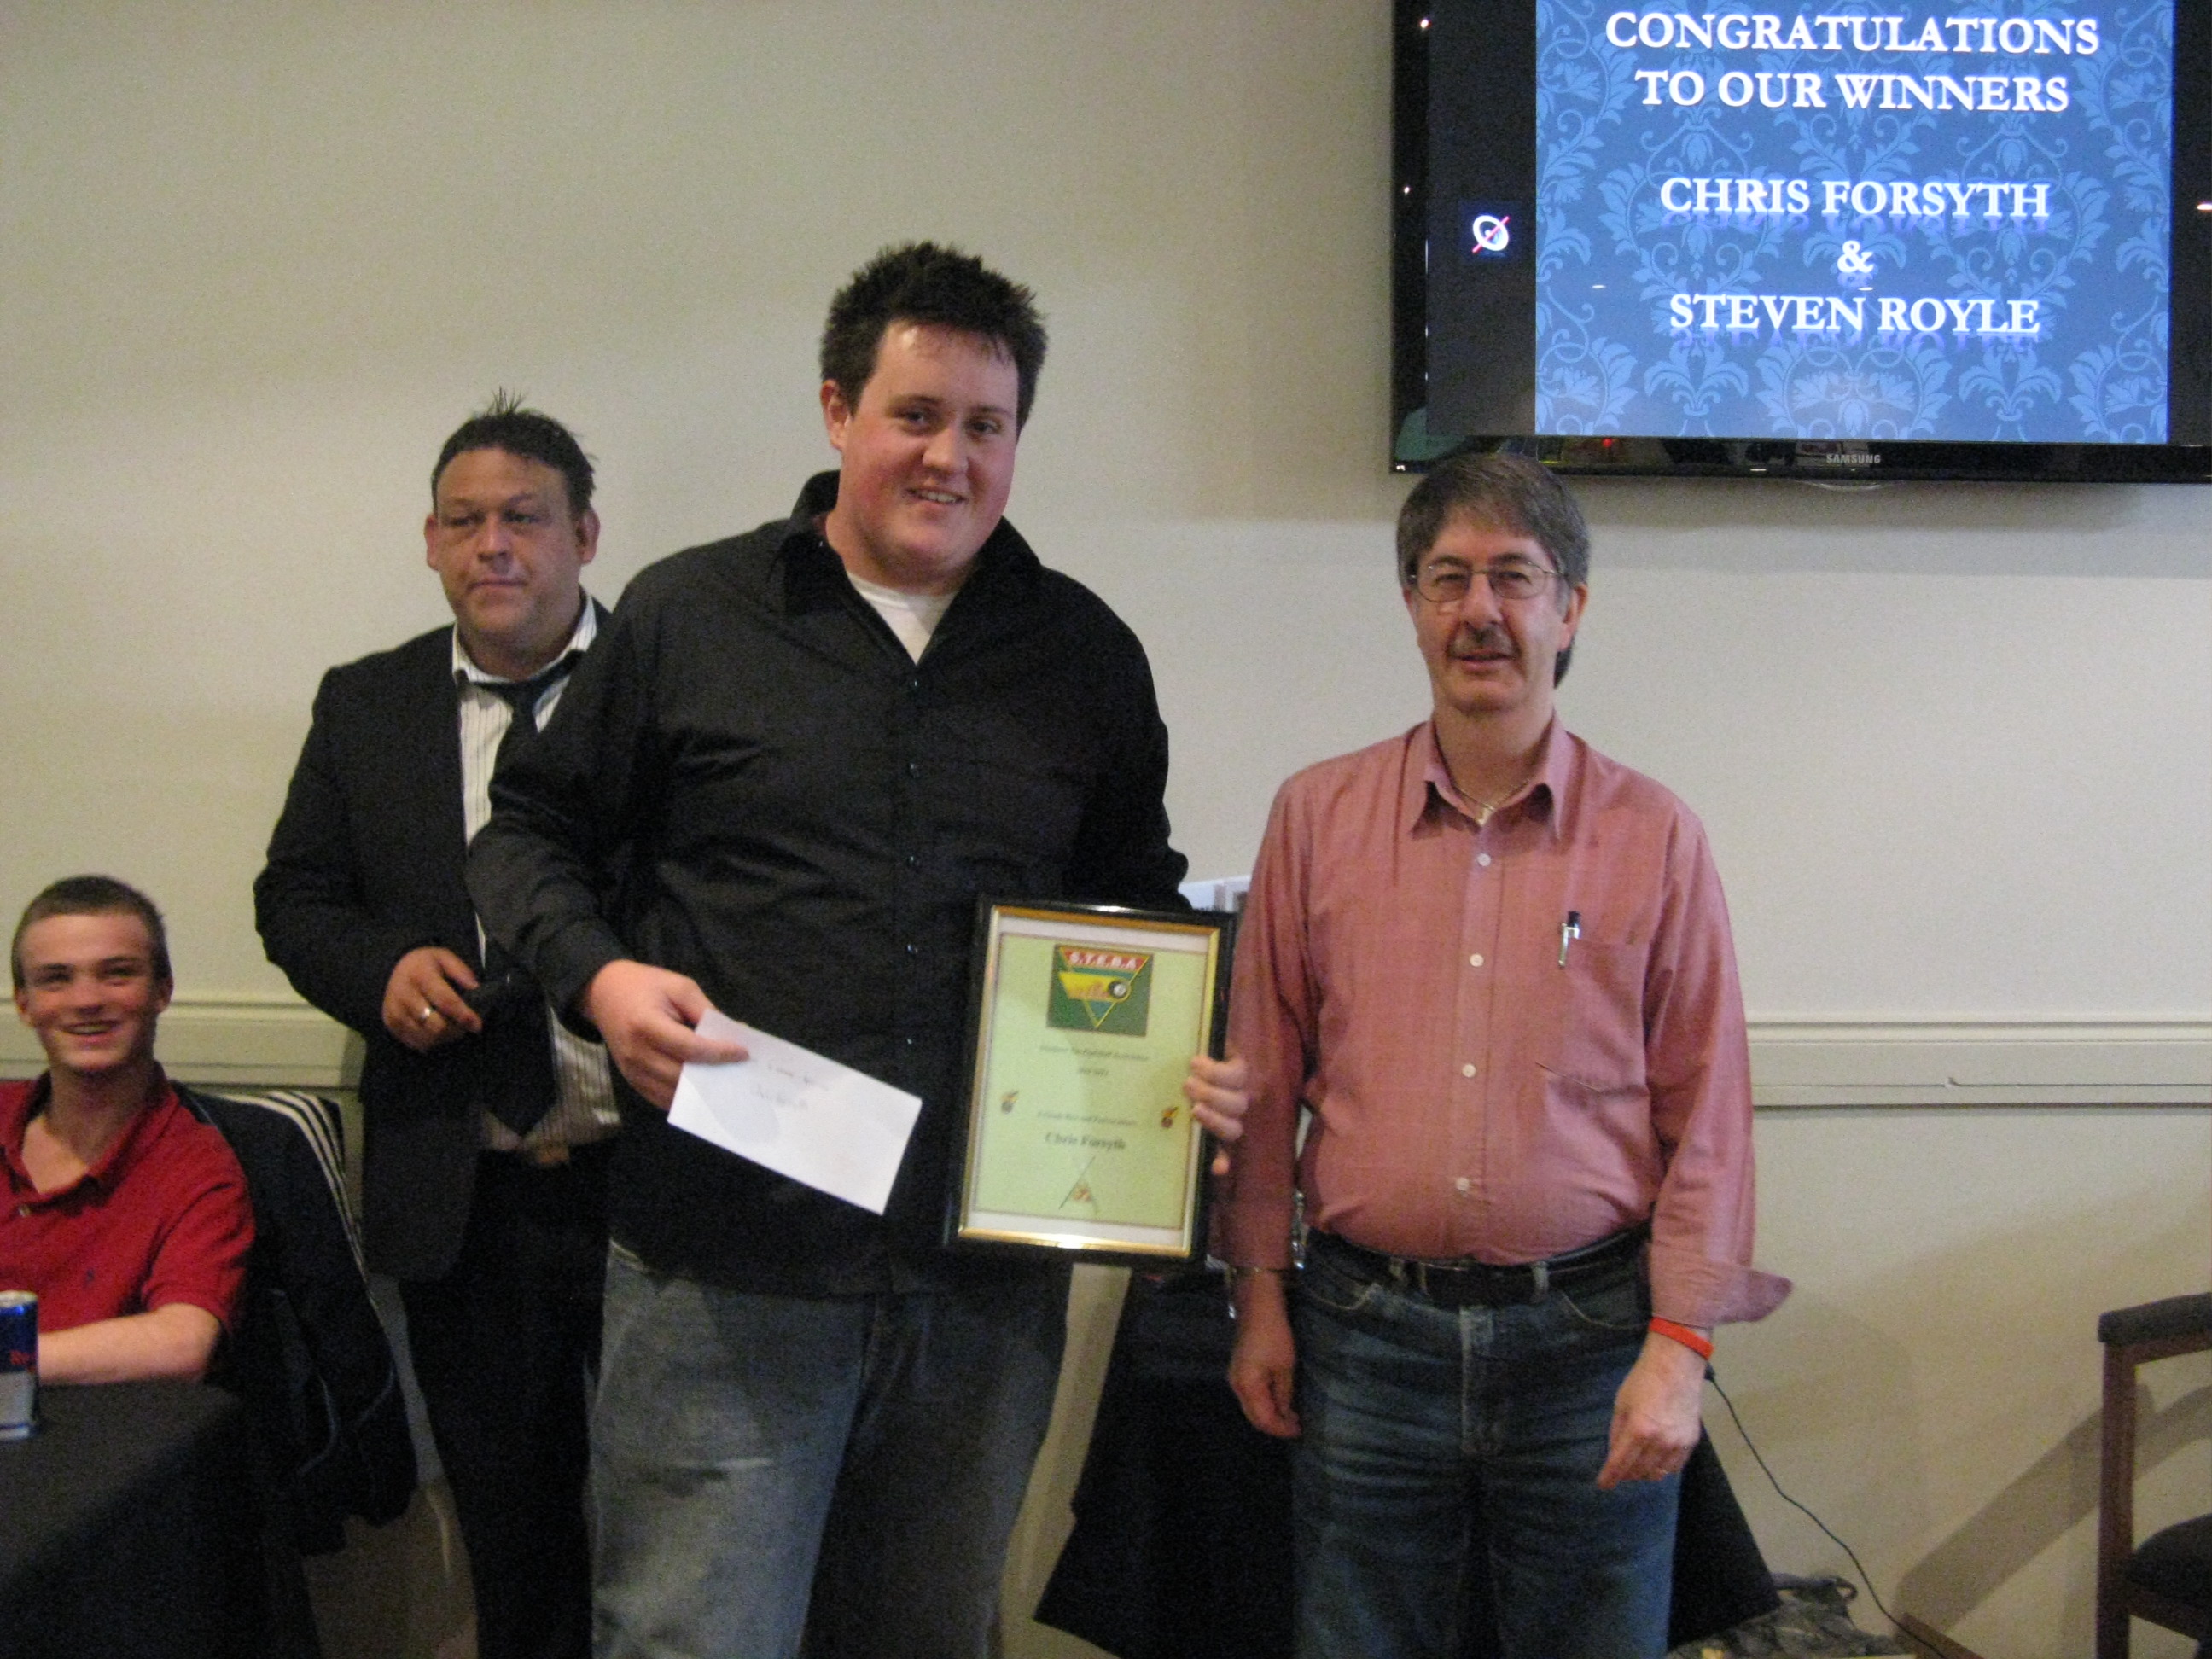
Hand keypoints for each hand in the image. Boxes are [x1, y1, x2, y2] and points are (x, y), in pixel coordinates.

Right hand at [381, 946, 482, 1051]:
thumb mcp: (445, 958)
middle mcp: (404, 995)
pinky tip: (437, 1031)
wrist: (394, 969)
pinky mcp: (390, 1024)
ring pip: (427, 1038)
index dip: (464, 1016)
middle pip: (436, 1026)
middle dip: (455, 1029)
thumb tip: (475, 989)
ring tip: (451, 1027)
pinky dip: (431, 1041)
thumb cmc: (425, 965)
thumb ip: (461, 972)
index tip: (477, 1025)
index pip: (446, 1001)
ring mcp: (395, 1012)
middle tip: (464, 1026)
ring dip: (445, 1037)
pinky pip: (416, 1043)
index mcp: (420, 975)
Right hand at [583, 959, 747, 1109]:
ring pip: (673, 1093)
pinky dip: (684, 1098)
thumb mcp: (679, 987)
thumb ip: (705, 1011)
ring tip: (726, 1082)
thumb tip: (734, 1034)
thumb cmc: (645, 985)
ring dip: (701, 1091)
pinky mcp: (631, 1081)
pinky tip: (704, 1089)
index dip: (718, 1053)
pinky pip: (661, 1099)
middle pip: (682, 1075)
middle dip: (714, 1075)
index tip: (743, 1053)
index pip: (689, 1048)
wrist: (603, 993)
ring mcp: (631, 1072)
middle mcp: (637, 1054)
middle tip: (739, 1071)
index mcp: (646, 1026)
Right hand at [1183, 1052, 1249, 1176]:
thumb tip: (1172, 1145)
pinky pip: (1238, 1075)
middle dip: (1213, 1120)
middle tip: (1191, 1108)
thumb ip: (1174, 1123)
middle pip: (1233, 1129)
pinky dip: (1217, 1071)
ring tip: (1189, 1081)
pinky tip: (1197, 1063)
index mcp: (1214, 1128)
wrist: (1188, 1041)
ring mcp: (1238, 1092)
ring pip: (1237, 1104)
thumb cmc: (1174, 1078)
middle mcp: (1230, 1115)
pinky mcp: (1240, 1067)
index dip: (1222, 1161)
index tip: (1217, 1168)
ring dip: (1213, 1094)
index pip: (1222, 1152)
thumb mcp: (1172, 1101)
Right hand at [1227, 1268, 1301, 1438]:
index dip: (1282, 1429)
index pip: (1264, 1419)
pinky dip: (1263, 1403)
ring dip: (1269, 1415)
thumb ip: (1284, 1394)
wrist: (1258, 1306)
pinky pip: (1250, 1396)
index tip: (1300, 1430)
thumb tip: (1286, 1415)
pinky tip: (1278, 1401)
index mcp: (1248, 1386)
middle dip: (1275, 1425)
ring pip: (1251, 1407)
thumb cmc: (1275, 1335)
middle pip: (1254, 1417)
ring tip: (1290, 1416)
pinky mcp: (1239, 1371)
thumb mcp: (1285, 1366)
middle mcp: (1236, 1386)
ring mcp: (1235, 1378)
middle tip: (1296, 1426)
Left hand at [1595, 1328, 1707, 1487]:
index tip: (1603, 1484)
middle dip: (1626, 1475)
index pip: (1620, 1464)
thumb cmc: (1643, 1380)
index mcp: (1638, 1430)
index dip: (1609, 1477)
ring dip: (1644, 1474)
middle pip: (1639, 1472)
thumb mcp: (1621, 1403)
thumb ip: (1617, 1431)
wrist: (1676, 1366)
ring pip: (1659, 1473)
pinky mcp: (1691, 1442)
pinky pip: (1676, 1467)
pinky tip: (1656, 1462)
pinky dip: (1663, 1468)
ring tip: (1636, 1467)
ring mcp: (1678, 1443)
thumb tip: (1613, 1454)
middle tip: (1619, 1471)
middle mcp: (1659, 1442)